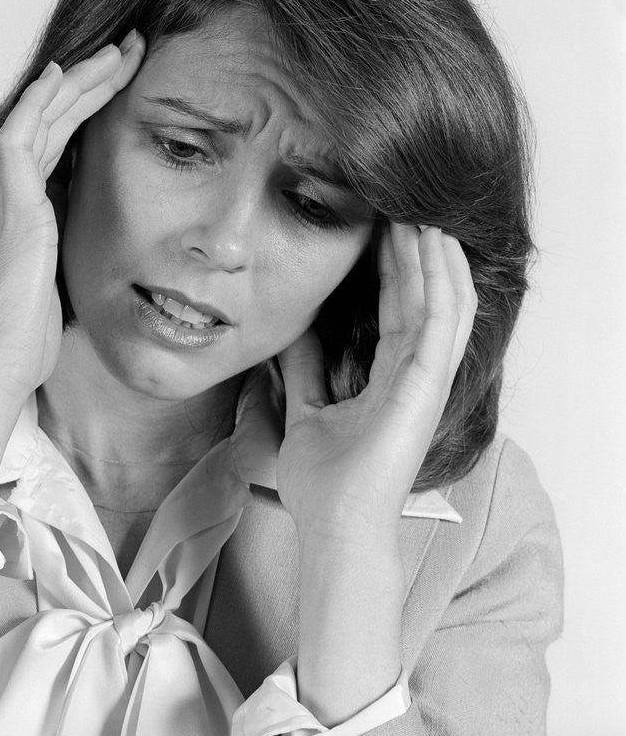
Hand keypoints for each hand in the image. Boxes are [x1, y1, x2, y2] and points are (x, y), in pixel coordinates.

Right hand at [0, 31, 146, 405]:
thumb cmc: (24, 331)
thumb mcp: (54, 273)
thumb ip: (64, 238)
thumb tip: (92, 224)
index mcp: (19, 206)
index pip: (56, 139)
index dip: (89, 104)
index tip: (125, 79)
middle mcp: (7, 192)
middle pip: (50, 117)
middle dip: (91, 79)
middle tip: (129, 48)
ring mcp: (5, 196)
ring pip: (39, 116)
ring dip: (78, 80)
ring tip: (118, 51)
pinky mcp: (11, 208)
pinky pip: (20, 138)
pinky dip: (39, 103)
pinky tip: (63, 77)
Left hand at [275, 223, 477, 540]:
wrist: (334, 526)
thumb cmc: (325, 483)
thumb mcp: (307, 410)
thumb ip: (305, 370)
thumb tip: (292, 333)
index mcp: (389, 380)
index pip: (397, 312)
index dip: (392, 271)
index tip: (380, 233)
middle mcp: (414, 376)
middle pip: (421, 300)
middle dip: (414, 255)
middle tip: (404, 209)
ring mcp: (425, 381)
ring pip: (442, 304)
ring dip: (435, 259)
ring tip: (425, 217)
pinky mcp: (426, 385)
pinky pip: (441, 322)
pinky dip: (442, 282)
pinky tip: (435, 249)